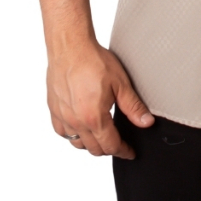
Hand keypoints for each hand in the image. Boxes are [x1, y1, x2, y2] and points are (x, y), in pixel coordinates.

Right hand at [46, 41, 154, 157]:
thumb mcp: (120, 83)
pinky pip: (63, 133)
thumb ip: (133, 107)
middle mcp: (76, 122)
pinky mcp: (54, 110)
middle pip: (94, 149)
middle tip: (119, 144)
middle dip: (109, 149)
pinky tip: (81, 127)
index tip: (130, 152)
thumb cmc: (93, 61)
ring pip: (77, 144)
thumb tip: (146, 123)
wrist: (70, 47)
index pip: (111, 145)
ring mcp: (63, 117)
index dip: (123, 151)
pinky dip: (73, 135)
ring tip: (102, 136)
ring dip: (91, 144)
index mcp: (94, 118)